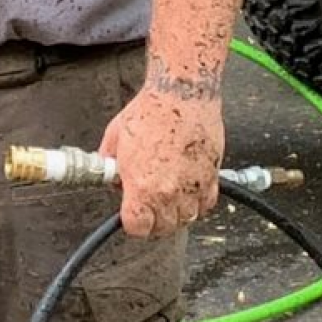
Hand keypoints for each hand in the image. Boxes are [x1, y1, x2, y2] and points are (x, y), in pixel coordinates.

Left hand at [98, 86, 223, 237]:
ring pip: (186, 219)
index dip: (132, 223)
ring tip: (167, 196)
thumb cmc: (151, 110)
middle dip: (153, 220)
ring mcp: (193, 187)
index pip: (137, 228)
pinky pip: (206, 205)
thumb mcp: (115, 136)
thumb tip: (111, 176)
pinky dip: (197, 202)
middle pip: (163, 228)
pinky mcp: (211, 177)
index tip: (131, 214)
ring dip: (176, 213)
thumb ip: (110, 163)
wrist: (182, 93)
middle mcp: (169, 192)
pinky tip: (187, 190)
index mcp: (142, 187)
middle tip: (148, 205)